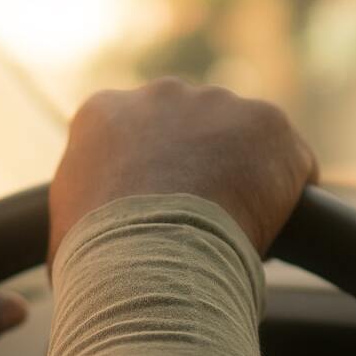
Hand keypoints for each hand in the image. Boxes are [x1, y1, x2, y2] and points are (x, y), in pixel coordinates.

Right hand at [49, 79, 318, 263]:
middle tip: (202, 223)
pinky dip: (289, 195)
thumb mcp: (65, 232)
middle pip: (192, 128)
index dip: (154, 179)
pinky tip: (275, 230)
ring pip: (243, 140)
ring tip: (237, 232)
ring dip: (245, 177)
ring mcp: (217, 103)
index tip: (162, 215)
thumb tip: (84, 248)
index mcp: (103, 113)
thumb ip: (82, 216)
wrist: (149, 260)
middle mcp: (159, 94)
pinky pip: (290, 160)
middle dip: (201, 167)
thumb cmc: (98, 261)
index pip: (136, 137)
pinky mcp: (268, 122)